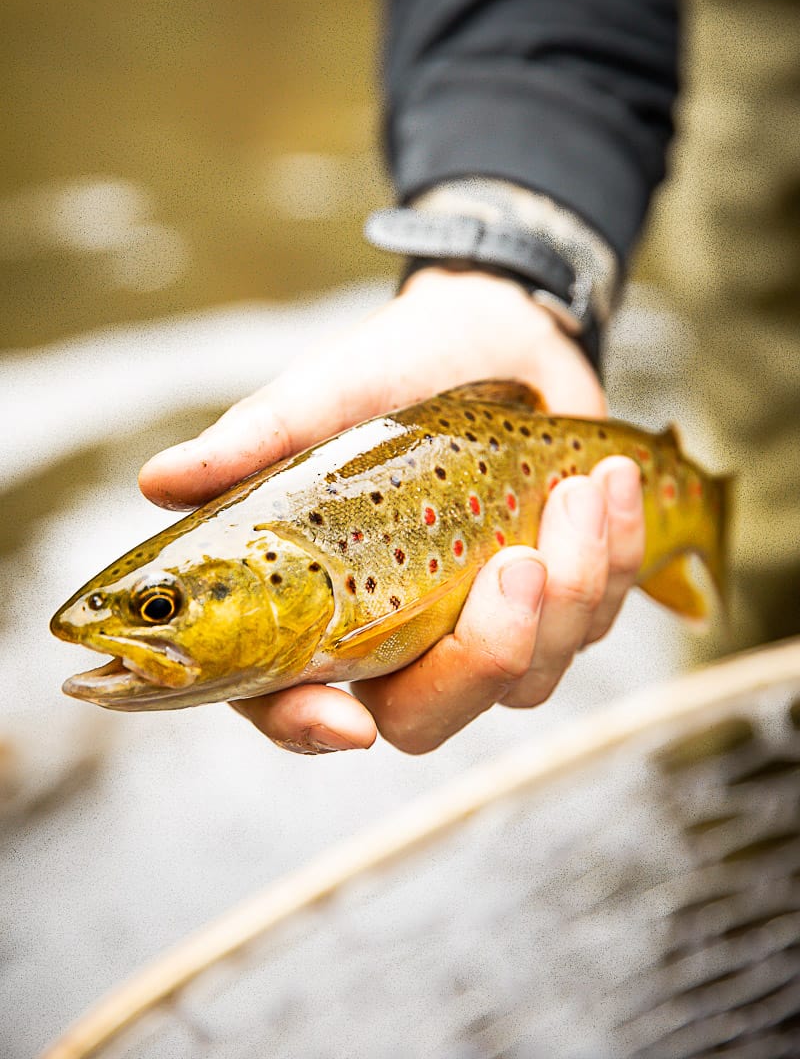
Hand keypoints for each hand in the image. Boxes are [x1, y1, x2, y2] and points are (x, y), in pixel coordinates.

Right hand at [139, 269, 644, 752]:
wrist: (496, 335)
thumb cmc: (391, 373)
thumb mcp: (324, 399)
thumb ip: (255, 443)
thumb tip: (158, 482)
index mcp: (318, 607)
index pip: (290, 702)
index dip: (307, 727)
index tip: (345, 722)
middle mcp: (396, 637)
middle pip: (428, 716)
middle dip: (485, 655)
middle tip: (517, 564)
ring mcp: (481, 628)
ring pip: (531, 675)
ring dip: (571, 585)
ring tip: (578, 485)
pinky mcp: (561, 604)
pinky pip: (599, 622)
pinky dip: (616, 555)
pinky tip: (607, 483)